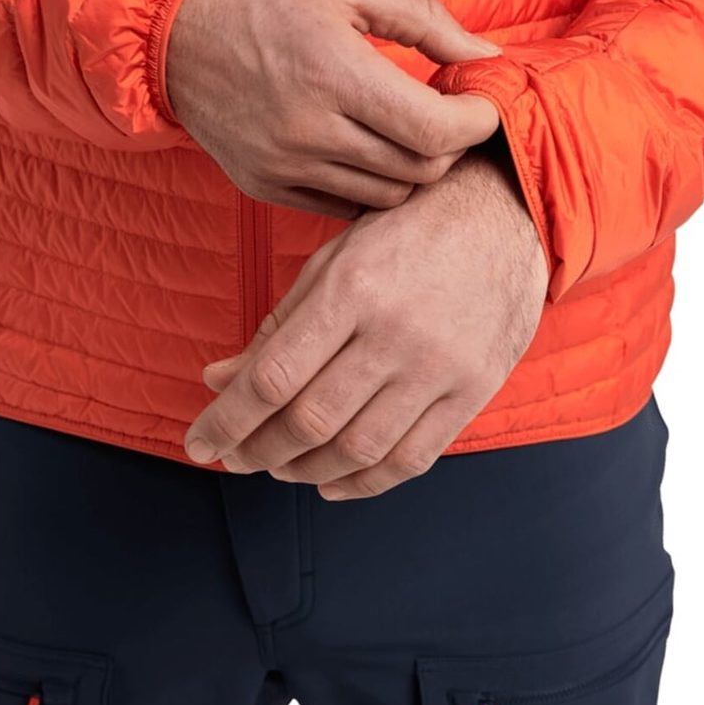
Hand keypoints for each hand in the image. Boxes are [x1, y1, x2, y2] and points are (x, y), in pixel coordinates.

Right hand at [166, 0, 501, 218]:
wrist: (171, 26)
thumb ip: (425, 19)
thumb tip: (487, 54)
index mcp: (333, 72)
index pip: (434, 131)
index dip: (475, 124)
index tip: (481, 105)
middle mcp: (308, 131)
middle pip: (418, 170)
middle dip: (449, 144)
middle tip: (442, 111)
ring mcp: (284, 165)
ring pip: (387, 196)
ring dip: (412, 167)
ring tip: (402, 127)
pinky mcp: (265, 185)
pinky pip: (344, 207)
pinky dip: (369, 184)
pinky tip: (364, 147)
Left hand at [184, 138, 549, 499]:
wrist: (504, 219)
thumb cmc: (405, 235)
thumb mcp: (334, 261)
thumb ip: (278, 325)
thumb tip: (217, 380)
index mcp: (352, 289)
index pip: (273, 376)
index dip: (226, 420)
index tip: (199, 444)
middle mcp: (396, 332)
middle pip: (311, 420)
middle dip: (258, 451)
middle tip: (236, 457)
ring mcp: (440, 366)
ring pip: (358, 449)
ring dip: (305, 471)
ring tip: (279, 467)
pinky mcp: (473, 390)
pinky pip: (412, 459)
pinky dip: (363, 484)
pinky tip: (330, 484)